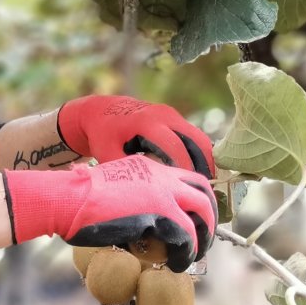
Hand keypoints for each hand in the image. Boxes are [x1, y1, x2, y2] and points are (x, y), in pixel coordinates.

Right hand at [4, 154, 214, 270]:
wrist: (66, 198)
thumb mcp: (113, 191)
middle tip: (202, 239)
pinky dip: (186, 253)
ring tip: (192, 255)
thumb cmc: (77, 199)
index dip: (195, 201)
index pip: (187, 179)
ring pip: (203, 213)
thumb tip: (139, 225)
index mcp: (150, 167)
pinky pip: (186, 236)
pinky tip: (176, 264)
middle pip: (204, 193)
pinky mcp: (160, 213)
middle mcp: (161, 175)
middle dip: (208, 219)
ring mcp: (163, 192)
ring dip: (202, 237)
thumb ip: (132, 200)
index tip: (192, 220)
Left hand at [57, 95, 214, 177]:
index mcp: (147, 122)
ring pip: (199, 138)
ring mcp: (172, 115)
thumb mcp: (108, 154)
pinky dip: (198, 154)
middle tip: (205, 190)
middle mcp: (164, 115)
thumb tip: (145, 193)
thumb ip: (126, 171)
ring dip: (205, 160)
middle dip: (204, 166)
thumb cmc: (102, 135)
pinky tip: (195, 174)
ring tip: (202, 185)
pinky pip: (193, 137)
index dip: (185, 169)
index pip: (175, 147)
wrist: (100, 111)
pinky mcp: (175, 119)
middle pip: (197, 141)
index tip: (189, 189)